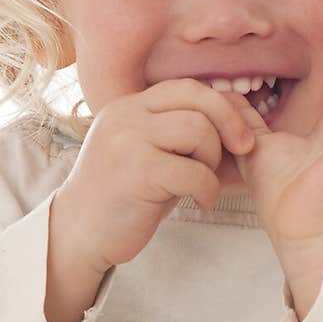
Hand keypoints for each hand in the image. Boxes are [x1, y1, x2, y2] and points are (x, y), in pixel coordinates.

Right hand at [61, 79, 254, 269]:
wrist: (78, 234)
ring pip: (198, 131)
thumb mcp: (145, 153)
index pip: (186, 87)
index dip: (221, 106)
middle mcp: (126, 116)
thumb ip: (175, 133)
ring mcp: (128, 140)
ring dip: (213, 159)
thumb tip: (232, 123)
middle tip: (244, 150)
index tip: (239, 134)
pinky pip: (194, 172)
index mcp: (128, 107)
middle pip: (197, 99)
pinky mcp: (136, 172)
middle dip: (230, 124)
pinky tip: (201, 203)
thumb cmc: (121, 199)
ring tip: (204, 183)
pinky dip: (208, 189)